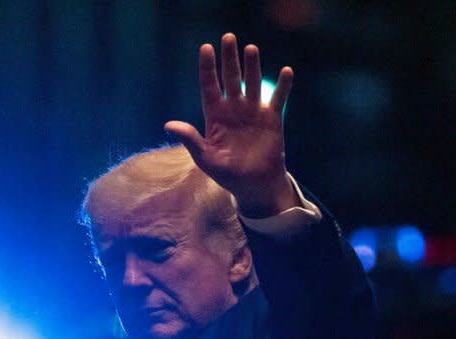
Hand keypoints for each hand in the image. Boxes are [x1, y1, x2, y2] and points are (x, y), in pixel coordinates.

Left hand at [165, 33, 297, 218]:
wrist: (254, 185)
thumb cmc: (227, 174)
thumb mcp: (205, 158)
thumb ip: (190, 139)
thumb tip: (169, 125)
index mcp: (215, 115)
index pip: (209, 86)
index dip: (207, 67)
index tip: (206, 48)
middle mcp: (234, 109)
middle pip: (230, 78)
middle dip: (229, 58)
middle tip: (228, 37)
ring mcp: (253, 111)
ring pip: (252, 82)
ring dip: (252, 66)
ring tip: (251, 49)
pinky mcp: (272, 118)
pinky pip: (278, 98)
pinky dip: (283, 85)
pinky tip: (286, 71)